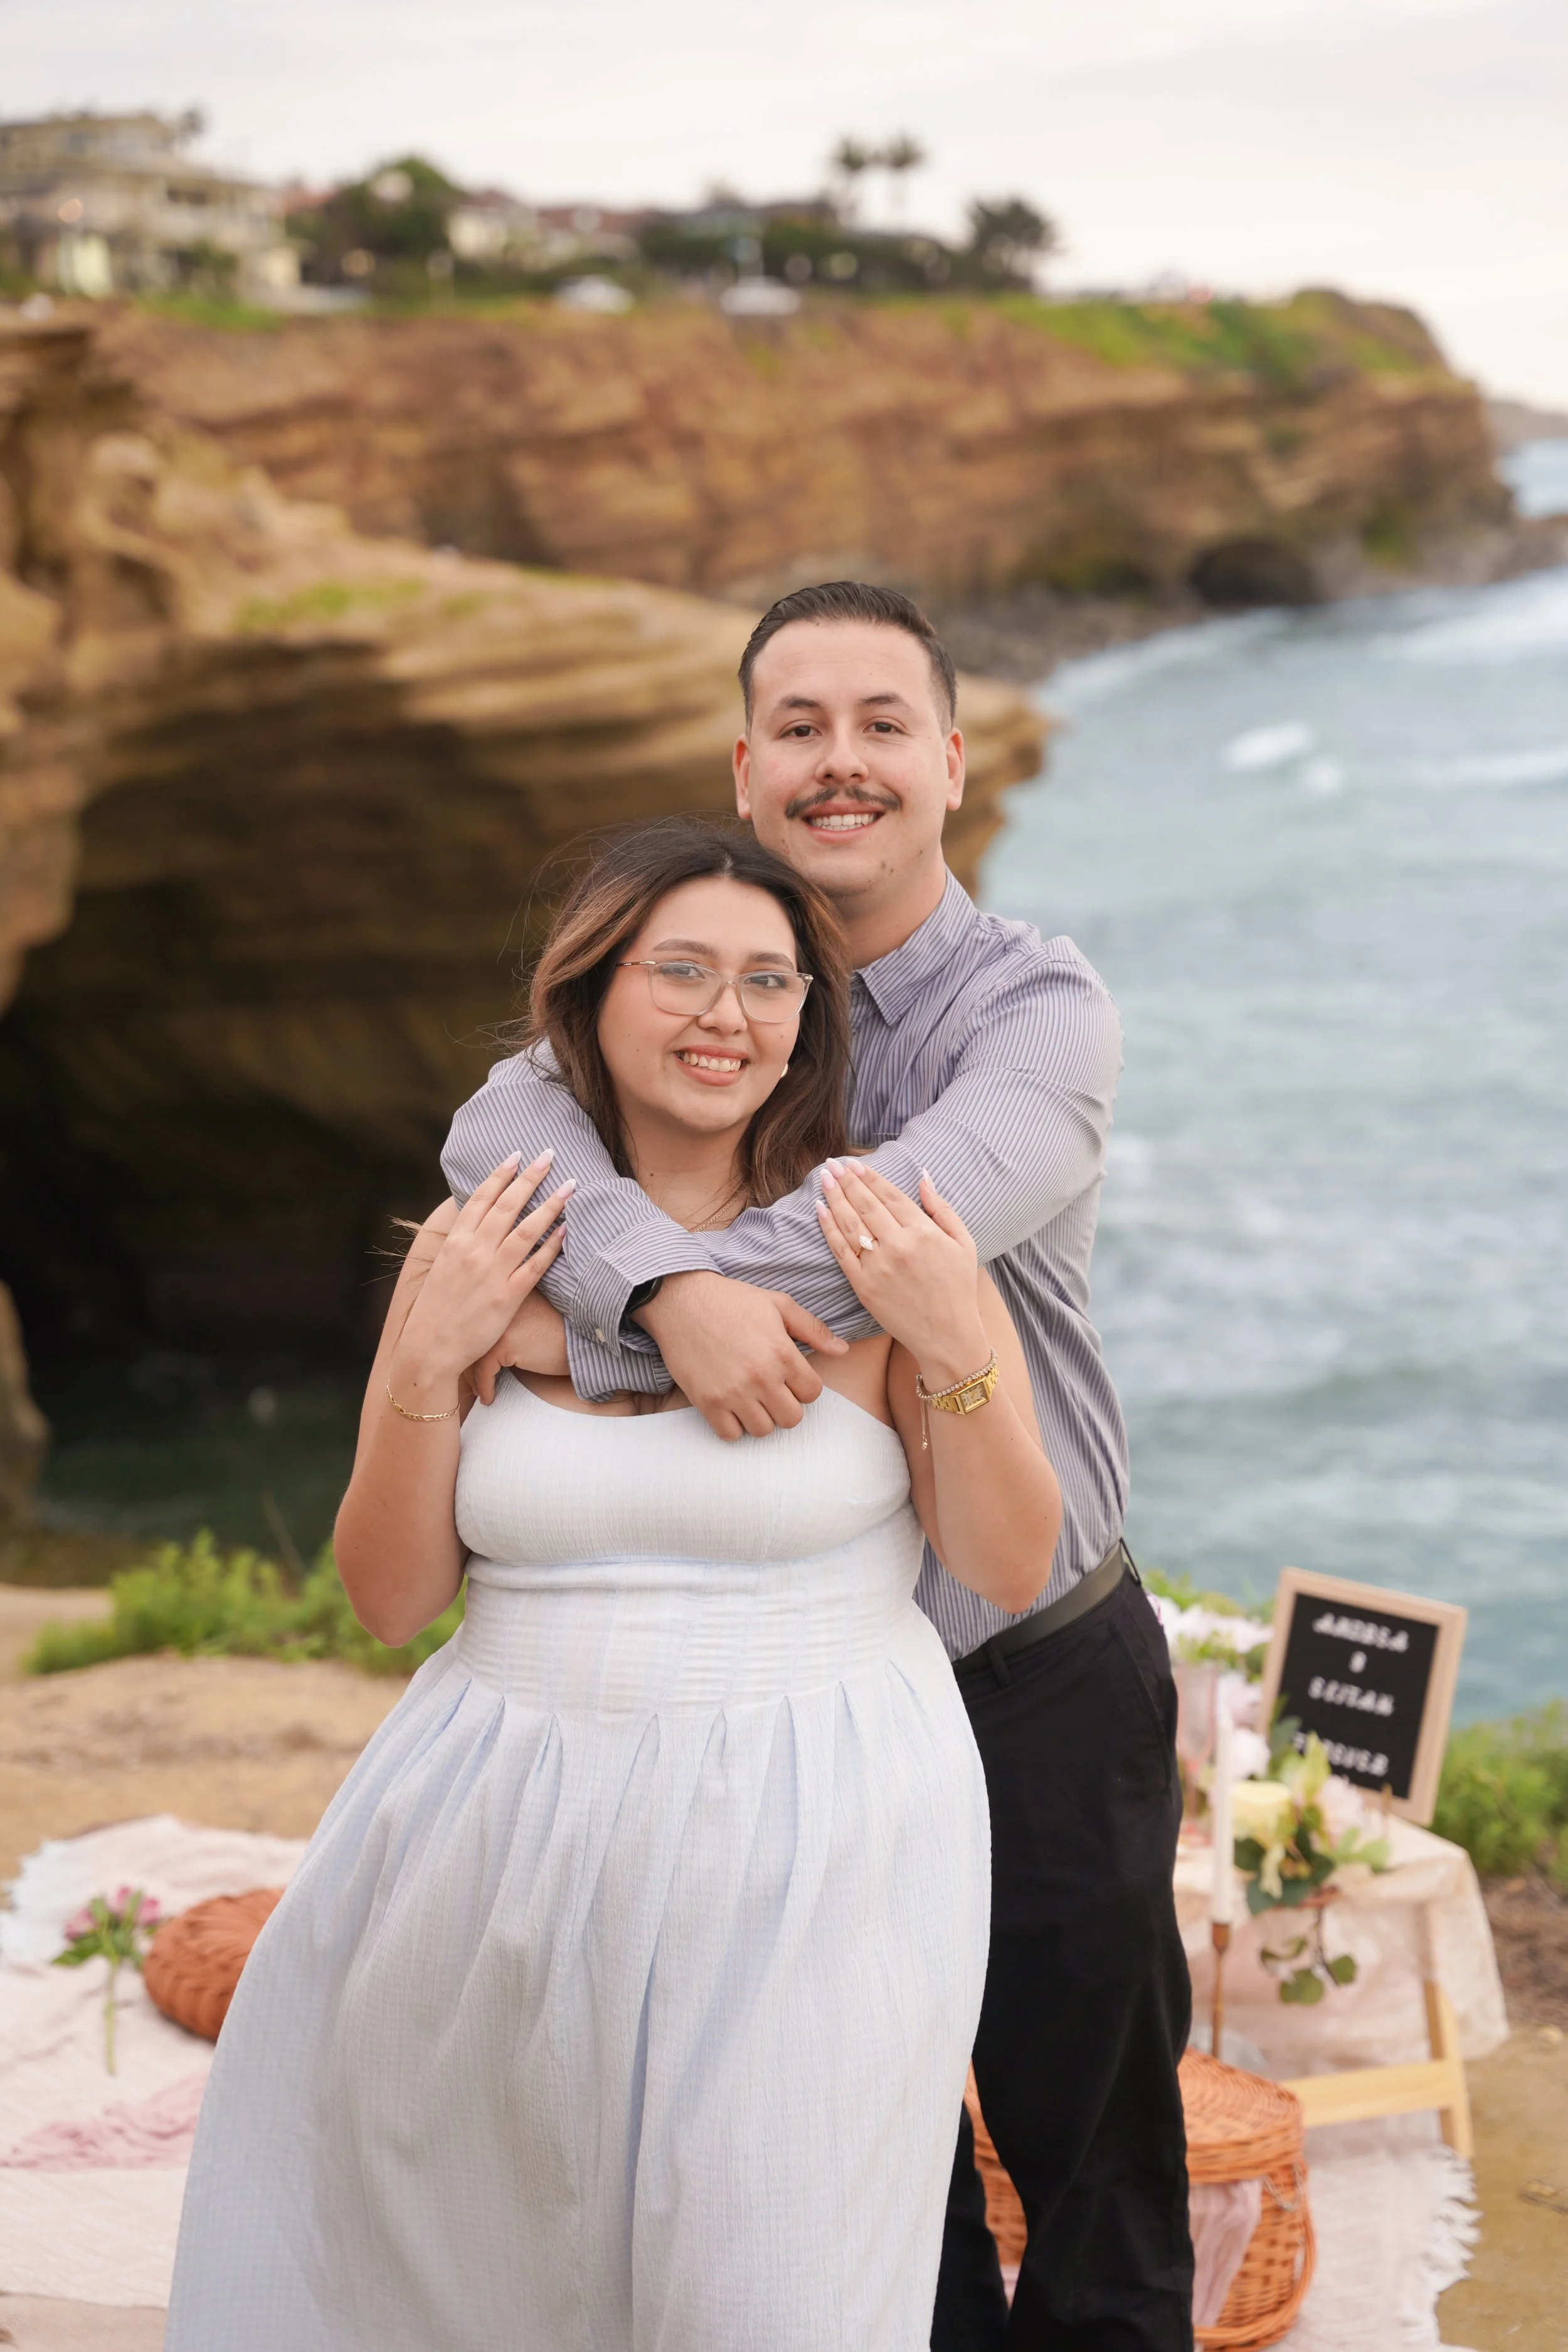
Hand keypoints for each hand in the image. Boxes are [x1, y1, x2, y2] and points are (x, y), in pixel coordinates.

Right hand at [392, 1154, 570, 1394]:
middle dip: (531, 1177)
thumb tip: (475, 1219)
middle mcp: (475, 1251)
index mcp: (455, 1241)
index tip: (517, 1154)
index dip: (501, 1174)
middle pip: (508, 1205)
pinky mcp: (508, 1296)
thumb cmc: (435, 1308)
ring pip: (527, 1229)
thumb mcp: (441, 1267)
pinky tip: (566, 1229)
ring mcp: (493, 1272)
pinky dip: (552, 1245)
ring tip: (569, 1185)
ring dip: (550, 1204)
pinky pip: (536, 1265)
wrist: (429, 1347)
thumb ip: (460, 1243)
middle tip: (549, 1155)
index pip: (481, 1198)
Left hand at [468, 1287, 569, 1403]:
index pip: (479, 1320)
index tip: (472, 1362)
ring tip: (479, 1392)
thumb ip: (514, 1322)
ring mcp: (502, 1321)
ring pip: (475, 1354)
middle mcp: (501, 1303)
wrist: (591, 1339)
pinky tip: (490, 1398)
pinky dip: (486, 1387)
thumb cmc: (569, 1332)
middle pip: (472, 1336)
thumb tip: (490, 1348)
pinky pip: (485, 1370)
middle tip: (471, 1382)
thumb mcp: (536, 1319)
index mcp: (508, 1292)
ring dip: (475, 1378)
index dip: (474, 1343)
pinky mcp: (506, 1342)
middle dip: (470, 1362)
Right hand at [639, 1270, 848, 1441]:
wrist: (681, 1301)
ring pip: (763, 1430)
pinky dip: (733, 1425)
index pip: (813, 1393)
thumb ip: (813, 1329)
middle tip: (773, 1390)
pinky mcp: (707, 1402)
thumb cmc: (732, 1300)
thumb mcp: (778, 1305)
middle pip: (792, 1418)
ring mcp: (733, 1393)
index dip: (805, 1386)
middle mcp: (760, 1377)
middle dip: (787, 1405)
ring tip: (752, 1397)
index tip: (791, 1377)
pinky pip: (730, 1435)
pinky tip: (731, 1405)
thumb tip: (843, 1350)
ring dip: (761, 1417)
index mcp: (782, 1353)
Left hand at [817, 1162, 986, 1383]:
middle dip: (847, 1181)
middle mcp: (898, 1245)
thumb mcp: (964, 1243)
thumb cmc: (958, 1288)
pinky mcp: (864, 1286)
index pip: (889, 1195)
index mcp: (923, 1232)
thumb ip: (942, 1209)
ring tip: (824, 1179)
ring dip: (834, 1198)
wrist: (947, 1335)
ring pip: (850, 1224)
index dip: (869, 1177)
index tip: (854, 1163)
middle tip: (832, 1164)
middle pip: (865, 1205)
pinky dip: (829, 1229)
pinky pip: (841, 1252)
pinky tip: (820, 1211)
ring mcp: (878, 1266)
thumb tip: (923, 1177)